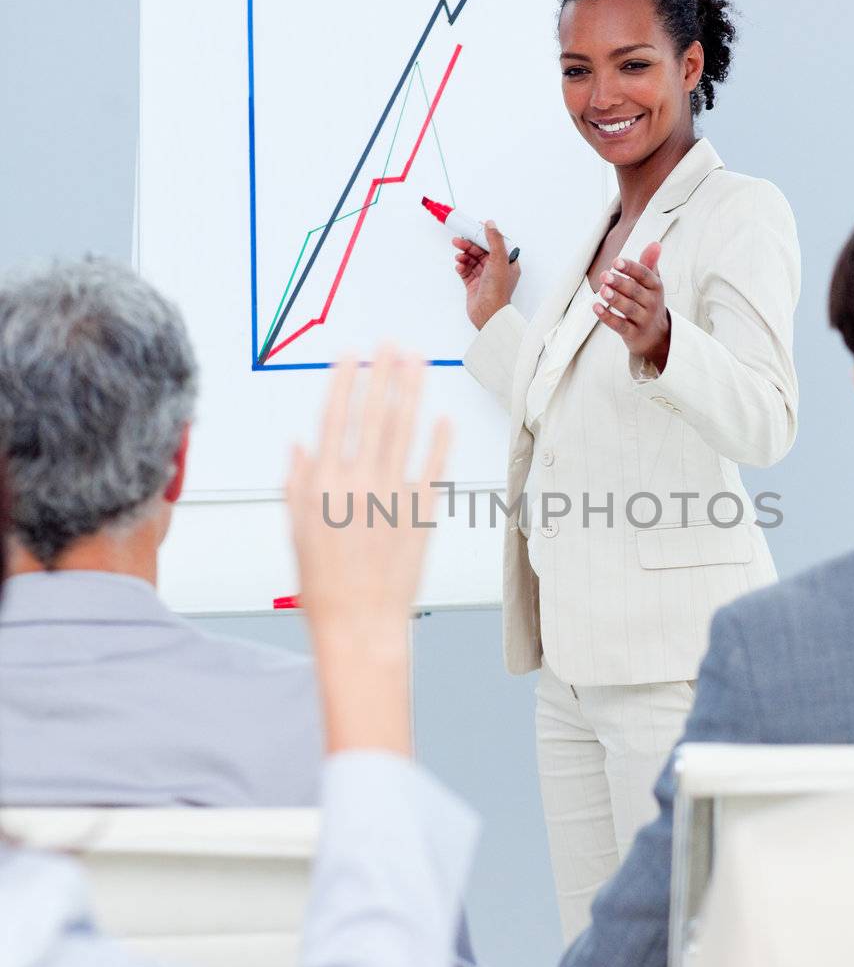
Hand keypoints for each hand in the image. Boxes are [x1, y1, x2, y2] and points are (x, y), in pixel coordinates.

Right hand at [286, 347, 450, 753]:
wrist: (359, 624)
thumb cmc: (322, 583)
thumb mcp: (296, 531)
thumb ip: (297, 483)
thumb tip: (297, 444)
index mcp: (323, 484)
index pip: (335, 418)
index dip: (344, 382)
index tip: (352, 353)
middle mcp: (358, 483)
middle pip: (373, 414)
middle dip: (384, 373)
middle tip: (393, 342)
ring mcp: (392, 496)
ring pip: (404, 431)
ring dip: (411, 392)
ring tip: (417, 362)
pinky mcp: (420, 514)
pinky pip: (432, 468)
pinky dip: (439, 441)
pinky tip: (444, 415)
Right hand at [453, 220, 520, 329]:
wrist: (487, 312)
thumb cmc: (497, 290)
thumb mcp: (498, 259)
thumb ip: (494, 240)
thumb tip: (491, 224)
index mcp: (507, 263)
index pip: (496, 244)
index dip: (485, 235)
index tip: (475, 228)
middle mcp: (496, 269)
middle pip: (481, 251)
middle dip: (470, 245)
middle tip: (459, 240)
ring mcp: (484, 277)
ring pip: (472, 260)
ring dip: (464, 255)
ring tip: (458, 255)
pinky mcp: (474, 284)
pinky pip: (466, 271)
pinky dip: (462, 267)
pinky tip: (460, 266)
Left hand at [593, 241, 671, 370]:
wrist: (656, 336)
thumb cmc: (649, 303)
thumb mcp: (652, 284)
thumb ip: (649, 264)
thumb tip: (655, 243)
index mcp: (656, 287)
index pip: (645, 275)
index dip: (631, 268)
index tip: (616, 261)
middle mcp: (652, 303)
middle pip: (635, 292)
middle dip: (620, 283)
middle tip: (604, 275)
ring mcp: (643, 320)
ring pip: (628, 309)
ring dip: (615, 299)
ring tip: (602, 290)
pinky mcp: (633, 334)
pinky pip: (620, 325)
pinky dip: (607, 317)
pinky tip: (596, 307)